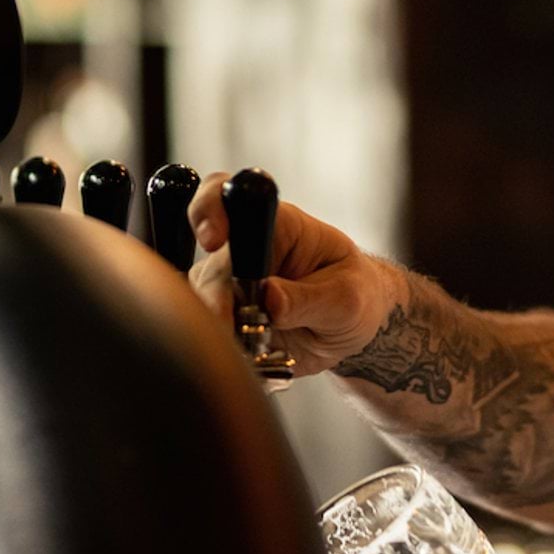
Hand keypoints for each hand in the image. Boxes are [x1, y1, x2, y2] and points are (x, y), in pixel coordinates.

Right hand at [187, 173, 402, 375]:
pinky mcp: (221, 316)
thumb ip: (310, 299)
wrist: (354, 327)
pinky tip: (253, 357)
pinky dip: (224, 351)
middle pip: (209, 267)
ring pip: (198, 303)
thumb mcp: (347, 298)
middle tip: (242, 330)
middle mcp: (245, 250)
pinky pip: (204, 332)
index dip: (210, 210)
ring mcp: (227, 284)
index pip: (229, 197)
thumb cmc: (355, 295)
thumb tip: (269, 299)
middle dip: (218, 303)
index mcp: (279, 225)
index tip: (213, 240)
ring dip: (223, 332)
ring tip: (261, 348)